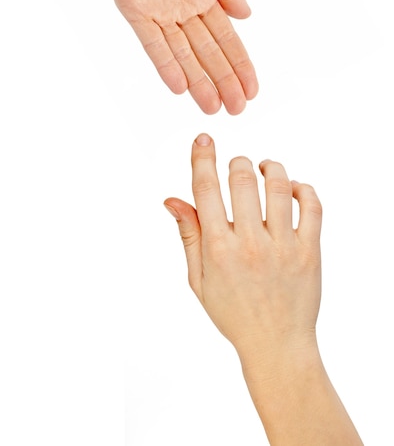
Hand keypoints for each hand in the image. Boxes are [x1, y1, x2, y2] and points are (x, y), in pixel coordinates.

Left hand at [101, 0, 257, 114]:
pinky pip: (152, 44)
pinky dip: (166, 65)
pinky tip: (181, 87)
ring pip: (182, 55)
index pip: (226, 39)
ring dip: (198, 81)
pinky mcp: (136, 10)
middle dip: (223, 81)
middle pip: (206, 53)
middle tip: (237, 109)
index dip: (240, 65)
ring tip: (213, 107)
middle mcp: (183, 9)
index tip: (252, 89)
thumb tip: (246, 18)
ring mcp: (160, 12)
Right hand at [164, 133, 321, 360]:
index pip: (206, 191)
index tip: (203, 139)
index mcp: (218, 250)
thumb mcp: (199, 279)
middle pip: (242, 180)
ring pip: (279, 185)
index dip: (202, 158)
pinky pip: (311, 205)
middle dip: (238, 163)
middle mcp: (250, 244)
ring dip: (270, 167)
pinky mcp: (310, 250)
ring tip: (265, 167)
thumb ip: (189, 235)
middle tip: (238, 166)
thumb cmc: (234, 314)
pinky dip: (302, 187)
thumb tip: (173, 200)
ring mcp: (283, 246)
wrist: (277, 345)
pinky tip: (292, 188)